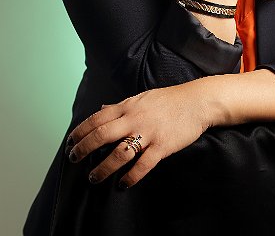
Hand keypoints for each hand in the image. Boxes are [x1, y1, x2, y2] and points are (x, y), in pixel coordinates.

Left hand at [66, 81, 209, 188]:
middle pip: (102, 135)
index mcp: (128, 106)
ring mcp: (149, 133)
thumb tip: (101, 108)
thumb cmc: (169, 100)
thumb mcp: (142, 97)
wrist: (197, 101)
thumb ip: (120, 105)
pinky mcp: (162, 146)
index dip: (80, 131)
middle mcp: (135, 118)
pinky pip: (143, 165)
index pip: (97, 118)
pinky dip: (130, 177)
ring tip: (94, 177)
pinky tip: (123, 184)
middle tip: (74, 159)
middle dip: (84, 148)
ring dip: (103, 168)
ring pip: (119, 153)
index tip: (70, 142)